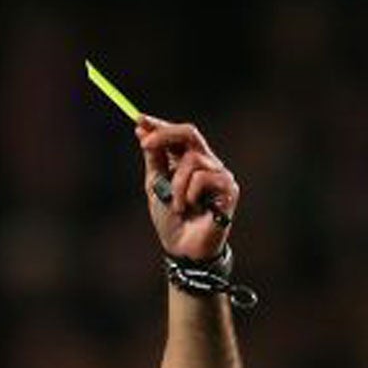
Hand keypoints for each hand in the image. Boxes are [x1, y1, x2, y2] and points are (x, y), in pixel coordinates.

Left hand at [137, 117, 237, 261]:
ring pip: (192, 161)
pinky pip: (203, 178)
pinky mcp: (229, 189)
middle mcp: (207, 163)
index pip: (178, 134)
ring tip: (177, 206)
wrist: (183, 247)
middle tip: (145, 144)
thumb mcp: (155, 184)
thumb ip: (153, 158)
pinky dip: (190, 194)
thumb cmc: (171, 219)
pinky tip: (192, 209)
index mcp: (189, 160)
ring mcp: (220, 175)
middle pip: (190, 133)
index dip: (159, 125)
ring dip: (176, 185)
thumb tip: (142, 130)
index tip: (138, 119)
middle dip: (165, 135)